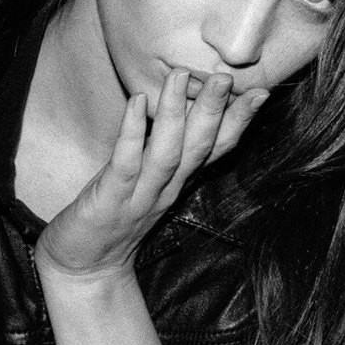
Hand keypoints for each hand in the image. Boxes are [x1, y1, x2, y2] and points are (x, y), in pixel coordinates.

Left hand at [35, 71, 267, 280]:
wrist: (85, 268)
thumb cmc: (112, 220)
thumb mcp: (147, 184)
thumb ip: (163, 153)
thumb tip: (175, 112)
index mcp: (178, 181)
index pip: (217, 149)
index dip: (239, 120)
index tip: (259, 91)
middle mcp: (167, 188)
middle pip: (200, 147)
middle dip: (215, 110)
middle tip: (225, 76)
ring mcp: (141, 196)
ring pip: (168, 153)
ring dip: (177, 115)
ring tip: (181, 77)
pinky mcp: (110, 201)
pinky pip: (126, 164)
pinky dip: (133, 132)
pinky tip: (137, 103)